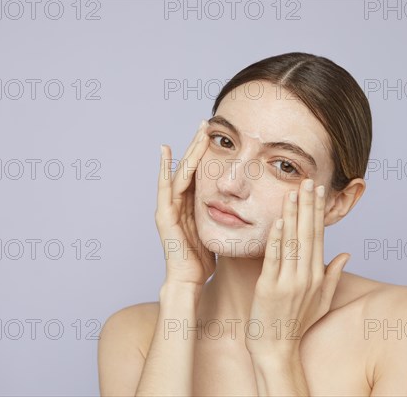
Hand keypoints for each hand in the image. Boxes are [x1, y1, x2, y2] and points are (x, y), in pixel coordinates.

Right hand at [155, 120, 215, 287]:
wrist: (187, 281)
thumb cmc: (202, 260)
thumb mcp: (216, 230)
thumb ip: (223, 216)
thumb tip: (243, 206)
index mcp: (191, 206)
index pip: (199, 174)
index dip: (206, 154)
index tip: (217, 136)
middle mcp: (178, 204)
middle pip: (189, 168)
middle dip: (197, 146)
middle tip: (206, 124)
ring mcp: (168, 209)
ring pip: (180, 173)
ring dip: (188, 152)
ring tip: (196, 133)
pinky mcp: (164, 216)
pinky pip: (165, 188)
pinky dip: (164, 170)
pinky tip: (166, 153)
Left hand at [246, 178, 350, 360]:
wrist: (277, 350)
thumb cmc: (298, 324)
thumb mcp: (322, 301)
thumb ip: (333, 275)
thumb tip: (346, 253)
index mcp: (317, 276)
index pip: (319, 237)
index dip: (318, 212)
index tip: (318, 191)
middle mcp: (305, 277)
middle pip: (307, 234)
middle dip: (308, 206)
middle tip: (308, 181)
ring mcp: (287, 282)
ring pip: (291, 242)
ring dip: (292, 215)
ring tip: (293, 192)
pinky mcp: (268, 288)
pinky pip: (274, 259)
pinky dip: (276, 240)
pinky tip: (279, 221)